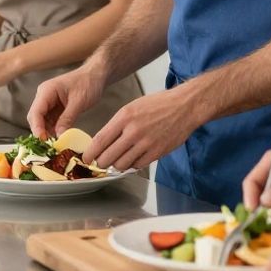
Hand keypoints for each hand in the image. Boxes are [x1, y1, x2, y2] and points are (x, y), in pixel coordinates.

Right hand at [27, 64, 105, 139]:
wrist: (96, 75)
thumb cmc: (88, 83)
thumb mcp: (79, 102)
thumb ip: (67, 119)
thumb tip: (59, 136)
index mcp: (46, 91)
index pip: (36, 112)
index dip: (37, 128)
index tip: (43, 141)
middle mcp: (44, 96)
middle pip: (35, 118)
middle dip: (40, 132)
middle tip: (49, 146)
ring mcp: (49, 102)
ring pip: (41, 121)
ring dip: (47, 133)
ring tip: (55, 144)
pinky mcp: (55, 108)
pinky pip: (50, 121)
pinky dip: (53, 130)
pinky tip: (60, 138)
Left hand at [85, 86, 203, 170]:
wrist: (184, 106)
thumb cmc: (158, 105)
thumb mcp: (132, 108)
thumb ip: (117, 124)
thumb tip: (103, 141)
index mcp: (124, 117)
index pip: (100, 140)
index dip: (90, 153)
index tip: (86, 158)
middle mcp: (133, 131)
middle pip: (108, 157)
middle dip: (101, 162)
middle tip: (101, 162)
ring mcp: (146, 143)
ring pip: (121, 165)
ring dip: (117, 165)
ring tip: (118, 160)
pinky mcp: (157, 152)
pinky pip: (137, 166)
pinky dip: (133, 165)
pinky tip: (133, 158)